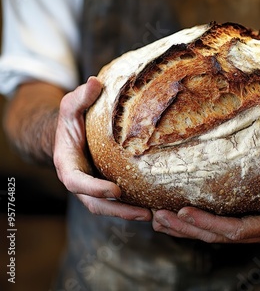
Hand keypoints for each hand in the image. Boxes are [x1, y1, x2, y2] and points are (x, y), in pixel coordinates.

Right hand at [53, 77, 151, 220]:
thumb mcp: (70, 106)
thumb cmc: (71, 119)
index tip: (116, 190)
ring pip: (109, 208)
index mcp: (67, 166)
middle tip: (144, 214)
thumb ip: (80, 97)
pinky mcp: (105, 187)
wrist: (70, 134)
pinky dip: (133, 206)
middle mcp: (80, 182)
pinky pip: (118, 202)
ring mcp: (93, 188)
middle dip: (118, 211)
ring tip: (154, 216)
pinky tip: (154, 208)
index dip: (94, 189)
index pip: (77, 182)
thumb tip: (96, 81)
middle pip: (96, 204)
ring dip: (129, 213)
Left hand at [152, 172, 259, 242]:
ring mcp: (247, 226)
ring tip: (155, 217)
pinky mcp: (241, 217)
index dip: (209, 223)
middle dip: (187, 228)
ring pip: (210, 233)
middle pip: (216, 235)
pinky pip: (212, 224)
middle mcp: (257, 230)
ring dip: (182, 228)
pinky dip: (190, 222)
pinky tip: (169, 214)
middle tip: (158, 215)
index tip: (184, 211)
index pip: (236, 230)